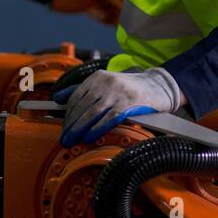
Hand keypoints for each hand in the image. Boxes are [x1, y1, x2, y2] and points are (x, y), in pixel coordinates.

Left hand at [52, 68, 184, 146]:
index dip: (67, 114)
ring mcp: (116, 93)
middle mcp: (105, 82)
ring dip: (79, 129)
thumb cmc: (131, 88)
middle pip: (82, 106)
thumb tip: (58, 97)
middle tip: (64, 138)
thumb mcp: (106, 83)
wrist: (159, 86)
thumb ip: (83, 90)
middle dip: (70, 124)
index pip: (76, 97)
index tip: (63, 127)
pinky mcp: (128, 104)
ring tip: (72, 140)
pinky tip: (89, 137)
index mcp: (97, 77)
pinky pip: (108, 118)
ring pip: (92, 113)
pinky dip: (96, 129)